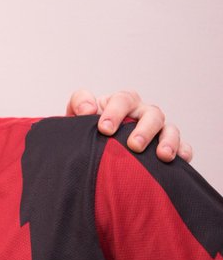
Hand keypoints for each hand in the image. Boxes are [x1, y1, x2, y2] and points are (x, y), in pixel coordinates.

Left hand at [66, 89, 191, 162]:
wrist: (93, 152)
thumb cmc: (88, 131)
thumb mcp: (77, 116)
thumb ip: (79, 104)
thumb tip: (88, 109)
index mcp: (122, 103)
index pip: (123, 100)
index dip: (115, 112)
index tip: (104, 129)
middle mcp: (143, 114)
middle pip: (152, 114)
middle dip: (144, 129)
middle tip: (134, 145)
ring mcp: (158, 130)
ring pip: (169, 129)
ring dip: (168, 141)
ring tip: (162, 155)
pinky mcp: (169, 147)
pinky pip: (183, 146)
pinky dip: (183, 151)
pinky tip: (180, 159)